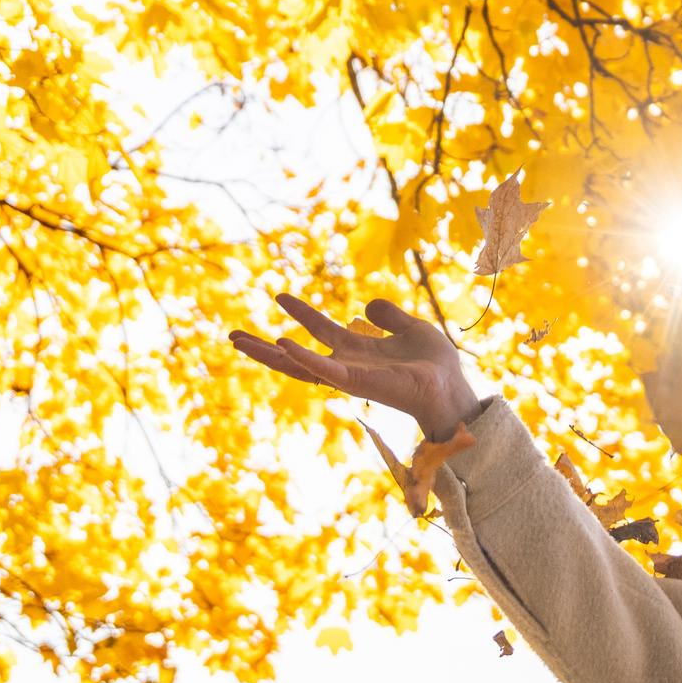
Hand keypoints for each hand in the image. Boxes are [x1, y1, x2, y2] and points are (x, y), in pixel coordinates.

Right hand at [229, 293, 479, 440]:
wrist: (449, 388)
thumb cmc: (435, 365)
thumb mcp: (411, 328)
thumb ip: (389, 317)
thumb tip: (368, 305)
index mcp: (356, 352)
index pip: (319, 331)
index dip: (300, 314)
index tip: (279, 295)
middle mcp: (345, 365)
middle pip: (295, 356)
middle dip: (263, 348)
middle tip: (232, 335)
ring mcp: (347, 376)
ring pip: (298, 366)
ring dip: (269, 354)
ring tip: (241, 341)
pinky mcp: (355, 383)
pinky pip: (323, 370)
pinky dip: (302, 357)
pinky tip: (282, 344)